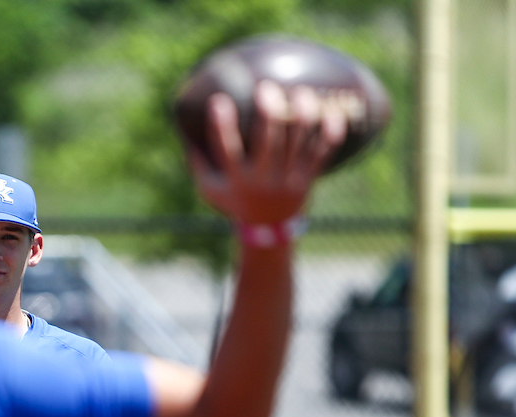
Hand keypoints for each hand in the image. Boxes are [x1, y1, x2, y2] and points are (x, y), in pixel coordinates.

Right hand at [189, 81, 346, 224]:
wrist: (267, 229)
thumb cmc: (234, 200)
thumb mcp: (209, 188)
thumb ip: (198, 161)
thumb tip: (183, 127)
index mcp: (237, 179)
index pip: (226, 149)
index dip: (222, 125)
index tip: (218, 100)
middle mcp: (263, 179)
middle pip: (270, 141)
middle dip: (270, 112)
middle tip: (266, 88)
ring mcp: (288, 179)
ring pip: (300, 142)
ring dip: (302, 114)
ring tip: (301, 92)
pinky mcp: (307, 179)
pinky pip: (323, 152)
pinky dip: (330, 132)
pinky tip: (332, 111)